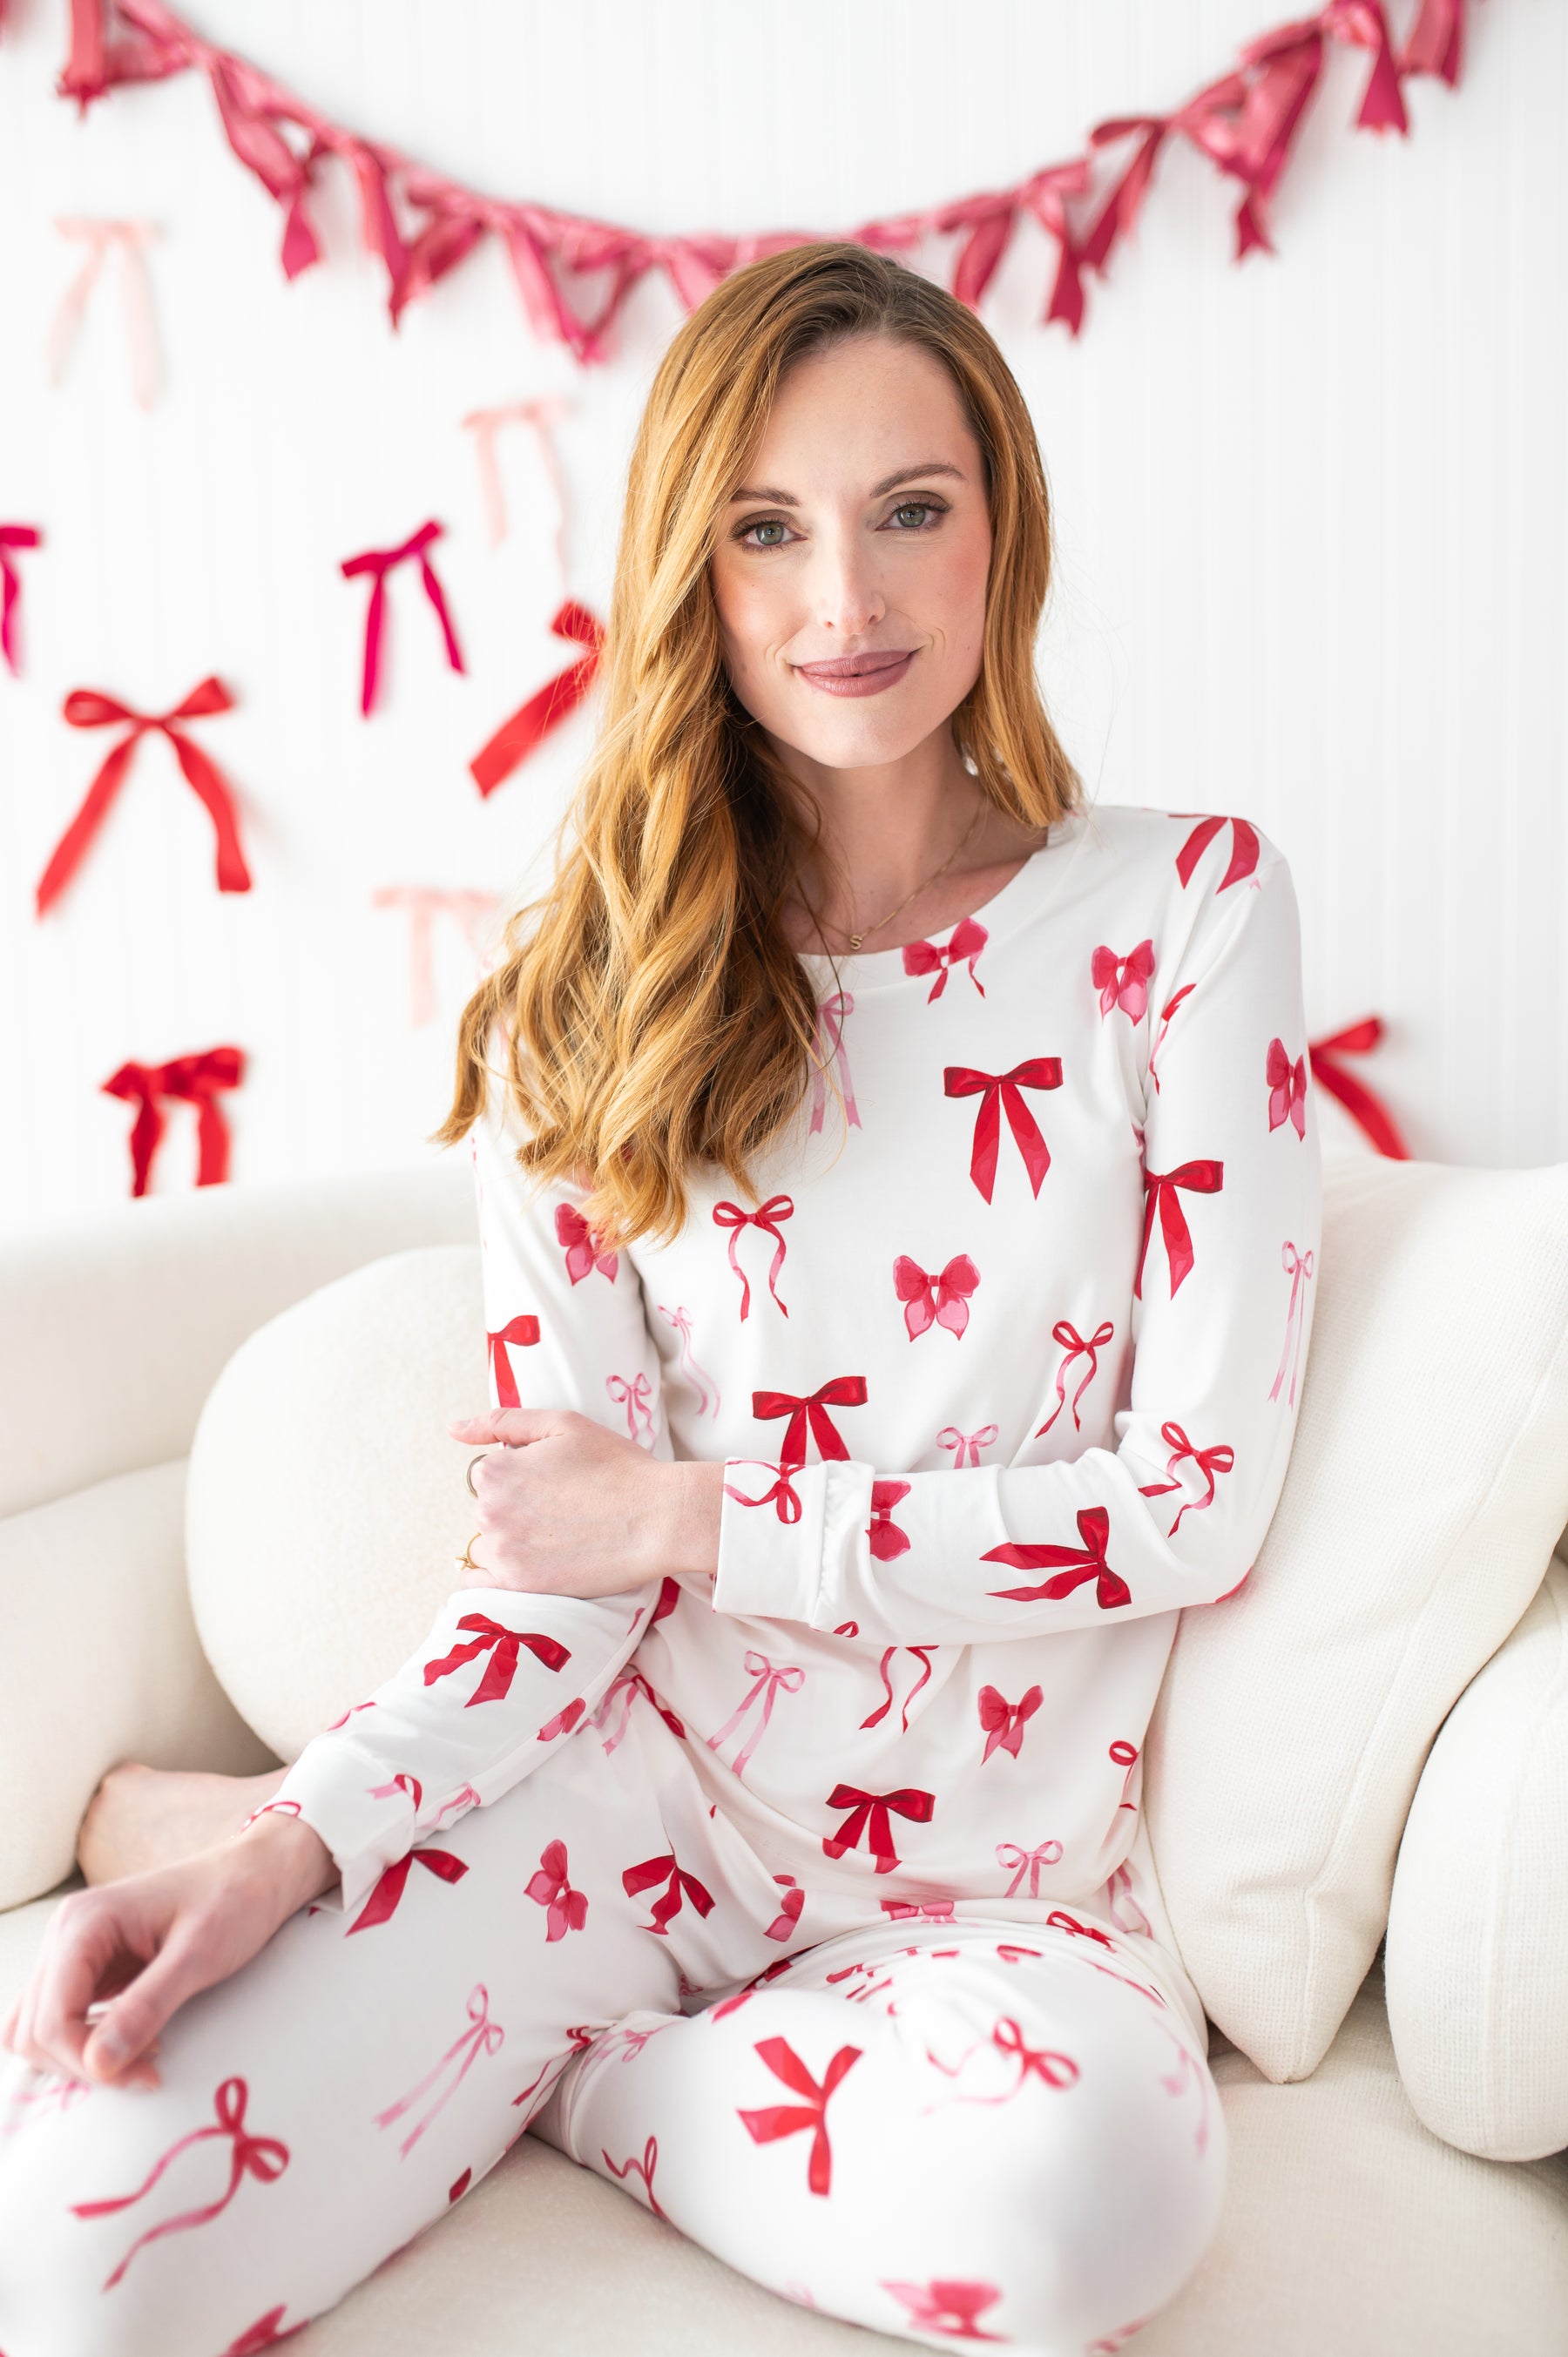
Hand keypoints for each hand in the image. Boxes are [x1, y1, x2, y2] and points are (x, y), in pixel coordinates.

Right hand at [0, 1813, 334, 2088]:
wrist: (256, 1873)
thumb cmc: (234, 1902)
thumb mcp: (198, 1956)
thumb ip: (146, 2008)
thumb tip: (97, 2065)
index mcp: (83, 1923)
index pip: (50, 2019)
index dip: (86, 2061)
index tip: (144, 2076)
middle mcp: (66, 1934)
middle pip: (34, 2030)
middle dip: (82, 2064)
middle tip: (146, 2072)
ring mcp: (74, 1950)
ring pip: (38, 2028)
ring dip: (79, 2057)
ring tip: (141, 2057)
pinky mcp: (90, 1965)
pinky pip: (63, 2018)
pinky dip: (87, 2042)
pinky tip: (136, 2041)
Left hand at [448, 1407, 721, 1598]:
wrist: (658, 1517)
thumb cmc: (616, 1466)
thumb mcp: (562, 1424)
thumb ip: (502, 1422)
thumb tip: (453, 1429)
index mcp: (494, 1471)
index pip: (489, 1475)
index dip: (522, 1476)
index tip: (553, 1483)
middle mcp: (488, 1512)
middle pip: (488, 1511)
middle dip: (516, 1509)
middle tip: (563, 1510)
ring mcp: (502, 1552)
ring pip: (489, 1545)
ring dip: (511, 1542)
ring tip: (558, 1539)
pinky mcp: (520, 1586)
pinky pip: (480, 1585)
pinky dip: (493, 1578)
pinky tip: (523, 1567)